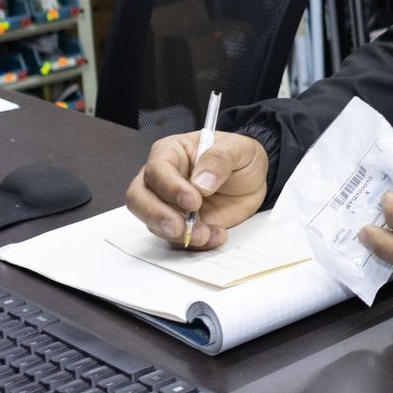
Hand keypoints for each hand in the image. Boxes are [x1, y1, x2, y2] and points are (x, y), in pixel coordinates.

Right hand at [124, 131, 268, 250]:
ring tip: (207, 234)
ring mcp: (167, 205)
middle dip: (157, 216)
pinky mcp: (178, 224)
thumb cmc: (240, 157)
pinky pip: (174, 240)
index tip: (193, 201)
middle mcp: (162, 179)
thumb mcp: (240, 149)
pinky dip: (193, 244)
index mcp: (171, 153)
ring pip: (153, 223)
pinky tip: (216, 236)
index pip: (157, 170)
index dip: (170, 188)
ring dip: (178, 234)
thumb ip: (220, 159)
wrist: (254, 180)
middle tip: (180, 227)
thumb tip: (200, 181)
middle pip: (138, 199)